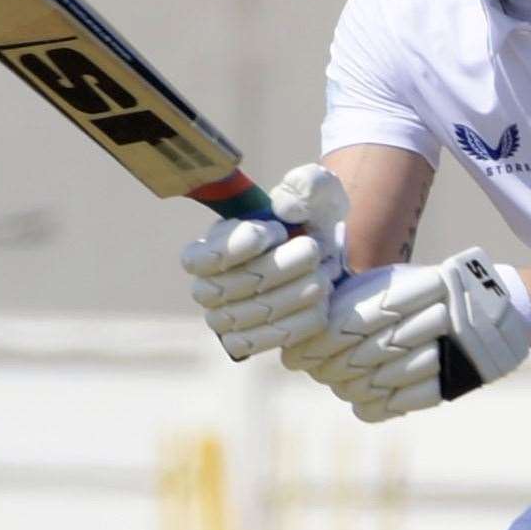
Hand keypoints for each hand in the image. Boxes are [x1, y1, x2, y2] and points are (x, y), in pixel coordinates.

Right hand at [181, 164, 347, 359]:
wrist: (328, 262)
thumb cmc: (312, 221)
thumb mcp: (317, 192)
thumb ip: (305, 185)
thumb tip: (285, 209)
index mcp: (208, 247)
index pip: (201, 258)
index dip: (238, 245)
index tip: (275, 229)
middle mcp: (207, 287)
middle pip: (233, 286)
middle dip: (280, 266)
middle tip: (314, 250)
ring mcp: (222, 320)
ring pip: (253, 313)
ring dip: (296, 292)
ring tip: (323, 275)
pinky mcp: (244, 344)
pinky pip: (265, 340)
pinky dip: (298, 322)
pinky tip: (320, 303)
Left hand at [283, 247, 530, 421]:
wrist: (501, 312)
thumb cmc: (435, 293)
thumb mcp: (399, 280)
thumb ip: (357, 296)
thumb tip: (308, 324)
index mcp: (413, 287)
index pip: (350, 322)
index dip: (318, 342)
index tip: (298, 352)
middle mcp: (430, 316)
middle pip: (359, 354)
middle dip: (329, 366)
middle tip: (316, 369)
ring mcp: (444, 350)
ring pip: (377, 380)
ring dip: (350, 385)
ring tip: (339, 383)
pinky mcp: (452, 380)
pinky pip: (402, 402)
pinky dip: (375, 405)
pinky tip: (362, 400)